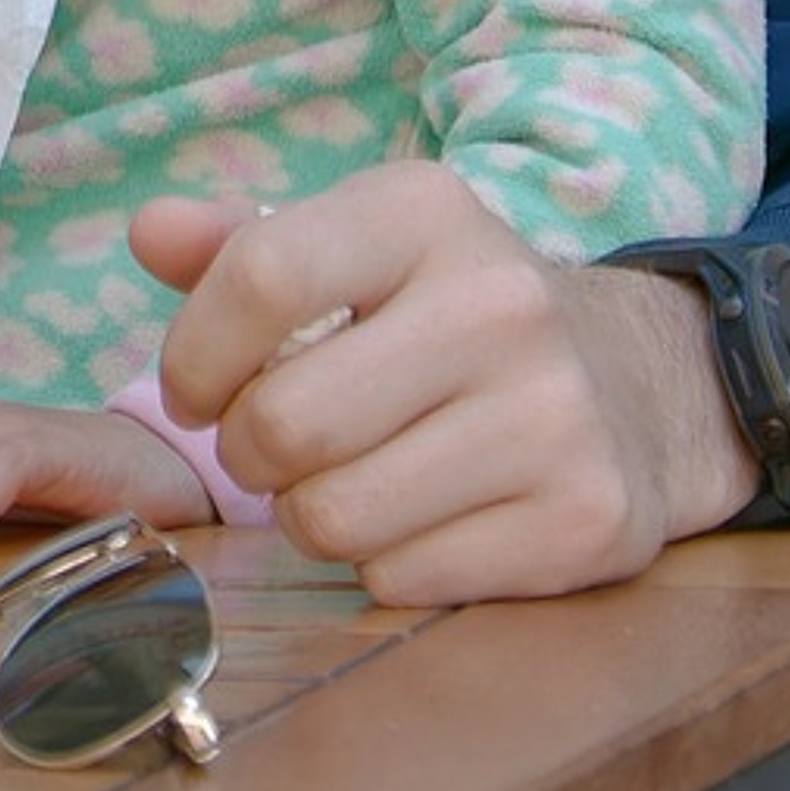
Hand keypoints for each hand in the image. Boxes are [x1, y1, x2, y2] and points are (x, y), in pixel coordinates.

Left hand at [137, 163, 763, 604]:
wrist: (641, 378)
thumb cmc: (445, 306)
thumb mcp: (354, 242)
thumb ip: (238, 240)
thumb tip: (148, 233)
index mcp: (422, 211)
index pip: (261, 276)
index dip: (193, 352)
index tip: (188, 392)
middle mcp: (498, 304)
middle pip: (287, 421)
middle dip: (243, 452)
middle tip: (263, 447)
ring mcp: (552, 416)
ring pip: (337, 516)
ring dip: (306, 516)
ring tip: (337, 480)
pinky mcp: (586, 520)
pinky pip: (406, 579)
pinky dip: (382, 564)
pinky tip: (414, 518)